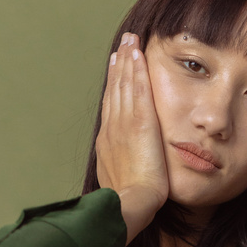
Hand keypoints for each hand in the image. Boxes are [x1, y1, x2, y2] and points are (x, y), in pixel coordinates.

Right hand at [96, 33, 168, 240]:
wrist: (129, 205)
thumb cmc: (127, 204)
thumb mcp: (119, 185)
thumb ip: (121, 172)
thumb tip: (123, 174)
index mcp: (106, 143)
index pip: (111, 107)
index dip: (113, 86)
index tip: (116, 69)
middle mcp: (111, 129)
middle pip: (114, 90)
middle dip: (119, 66)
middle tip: (122, 45)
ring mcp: (123, 124)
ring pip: (124, 85)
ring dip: (128, 61)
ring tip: (130, 41)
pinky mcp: (139, 123)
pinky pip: (138, 89)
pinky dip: (136, 70)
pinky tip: (138, 54)